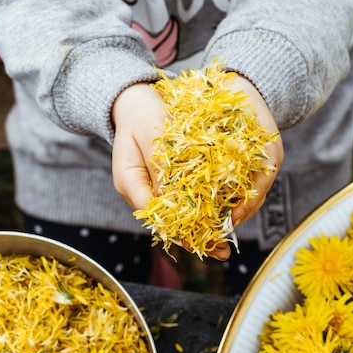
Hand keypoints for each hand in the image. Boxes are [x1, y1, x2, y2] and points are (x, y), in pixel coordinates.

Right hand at [111, 76, 283, 260]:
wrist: (136, 102)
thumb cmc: (142, 113)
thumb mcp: (152, 133)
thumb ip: (160, 164)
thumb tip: (172, 196)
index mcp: (129, 182)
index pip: (154, 213)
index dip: (179, 227)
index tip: (203, 236)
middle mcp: (139, 191)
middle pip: (167, 221)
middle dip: (194, 236)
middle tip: (221, 250)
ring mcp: (152, 189)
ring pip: (177, 215)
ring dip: (200, 228)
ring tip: (223, 245)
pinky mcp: (165, 183)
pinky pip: (183, 201)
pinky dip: (200, 211)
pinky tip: (220, 220)